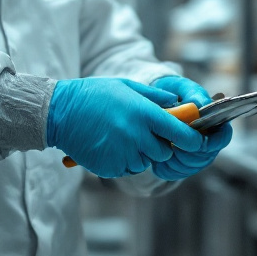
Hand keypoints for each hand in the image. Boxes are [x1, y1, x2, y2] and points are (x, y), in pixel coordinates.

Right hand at [47, 78, 204, 177]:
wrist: (58, 113)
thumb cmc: (92, 95)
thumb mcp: (125, 87)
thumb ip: (154, 97)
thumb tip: (176, 103)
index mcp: (143, 114)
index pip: (179, 133)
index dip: (192, 140)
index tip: (197, 142)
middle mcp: (136, 135)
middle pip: (164, 152)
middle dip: (159, 145)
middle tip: (142, 133)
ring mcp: (123, 153)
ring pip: (145, 162)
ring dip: (140, 154)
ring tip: (120, 137)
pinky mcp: (110, 167)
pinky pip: (127, 169)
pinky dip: (123, 161)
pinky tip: (109, 146)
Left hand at [150, 76, 231, 180]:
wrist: (154, 103)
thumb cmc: (173, 92)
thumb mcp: (181, 87)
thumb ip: (192, 93)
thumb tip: (200, 105)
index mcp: (214, 123)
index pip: (223, 138)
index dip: (212, 142)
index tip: (197, 138)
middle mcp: (207, 142)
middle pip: (205, 157)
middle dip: (187, 152)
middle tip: (171, 142)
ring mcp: (194, 156)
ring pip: (190, 167)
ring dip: (175, 160)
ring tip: (162, 146)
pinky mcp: (178, 165)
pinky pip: (175, 173)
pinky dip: (164, 167)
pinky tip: (156, 156)